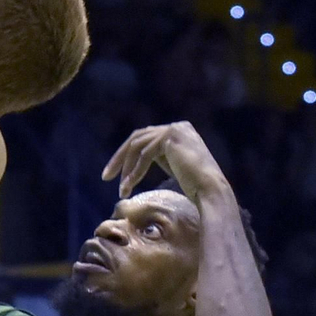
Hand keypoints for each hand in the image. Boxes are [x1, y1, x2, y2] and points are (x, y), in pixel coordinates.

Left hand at [102, 120, 230, 202]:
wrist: (210, 190)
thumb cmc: (196, 185)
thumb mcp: (174, 165)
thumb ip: (160, 156)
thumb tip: (137, 160)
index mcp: (179, 130)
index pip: (145, 138)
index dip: (126, 155)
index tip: (113, 174)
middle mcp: (178, 126)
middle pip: (138, 138)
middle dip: (119, 158)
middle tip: (105, 176)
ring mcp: (174, 129)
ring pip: (138, 146)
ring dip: (125, 168)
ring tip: (121, 189)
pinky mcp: (170, 138)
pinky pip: (144, 155)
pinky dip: (134, 172)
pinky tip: (128, 186)